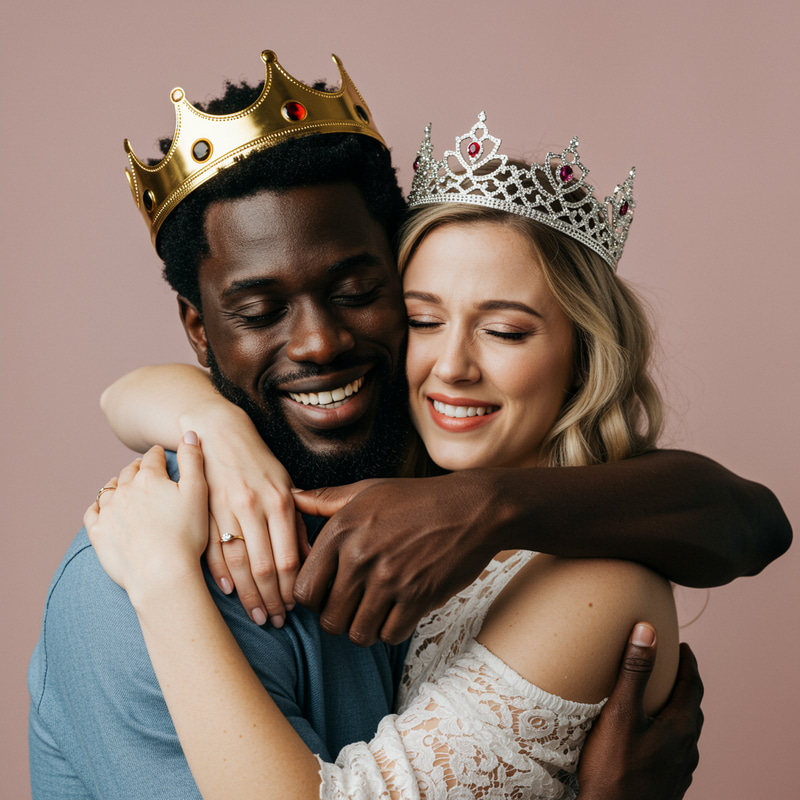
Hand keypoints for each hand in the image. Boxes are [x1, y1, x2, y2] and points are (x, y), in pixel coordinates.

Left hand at [84, 434, 209, 604]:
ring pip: (109, 490)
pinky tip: (105, 508)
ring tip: (125, 487)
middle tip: (144, 470)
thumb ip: (193, 460)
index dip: (158, 455)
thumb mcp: (198, 493)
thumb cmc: (186, 535)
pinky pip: (92, 512)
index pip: (152, 458)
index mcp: (150, 478)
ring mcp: (108, 511)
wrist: (161, 573)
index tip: (160, 455)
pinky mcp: (98, 533)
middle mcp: (124, 490)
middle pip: (129, 472)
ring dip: (117, 485)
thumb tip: (188, 432)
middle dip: (138, 468)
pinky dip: (98, 506)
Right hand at [197, 424, 309, 627]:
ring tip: (257, 615)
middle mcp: (254, 507)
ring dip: (248, 596)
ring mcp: (226, 511)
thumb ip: (298, 522)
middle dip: (272, 600)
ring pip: (238, 564)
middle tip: (276, 622)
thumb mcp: (286, 485)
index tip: (294, 608)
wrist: (220, 434)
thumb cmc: (260, 463)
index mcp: (281, 501)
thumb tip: (310, 559)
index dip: (292, 588)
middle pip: (264, 567)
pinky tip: (230, 593)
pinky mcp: (204, 512)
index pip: (289, 558)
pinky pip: (211, 551)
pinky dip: (220, 575)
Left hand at [293, 473, 500, 645]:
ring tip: (374, 613)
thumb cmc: (417, 499)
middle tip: (354, 608)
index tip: (328, 596)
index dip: (313, 601)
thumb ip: (326, 499)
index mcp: (341, 531)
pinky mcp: (417, 597)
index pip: (304, 591)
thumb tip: (292, 497)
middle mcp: (360, 557)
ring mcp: (389, 579)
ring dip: (365, 629)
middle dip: (339, 620)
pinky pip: (390, 635)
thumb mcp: (368, 491)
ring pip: (358, 634)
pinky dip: (392, 631)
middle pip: (329, 620)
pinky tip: (398, 613)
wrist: (472, 508)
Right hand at [577, 624, 703, 799]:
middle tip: (673, 668)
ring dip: (678, 711)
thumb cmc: (614, 768)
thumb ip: (635, 671)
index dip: (689, 663)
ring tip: (661, 699)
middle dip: (685, 685)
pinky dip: (669, 733)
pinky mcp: (669, 785)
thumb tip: (647, 631)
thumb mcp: (621, 712)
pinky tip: (652, 738)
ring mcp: (680, 770)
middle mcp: (686, 748)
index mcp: (680, 727)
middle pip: (692, 708)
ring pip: (685, 733)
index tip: (684, 647)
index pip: (693, 685)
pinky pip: (676, 751)